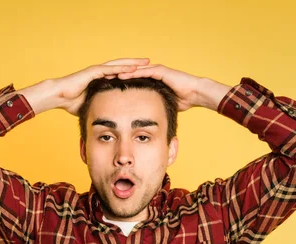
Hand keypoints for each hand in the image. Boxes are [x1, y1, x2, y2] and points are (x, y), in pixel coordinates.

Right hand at [53, 58, 150, 114]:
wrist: (59, 96)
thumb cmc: (71, 102)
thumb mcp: (91, 105)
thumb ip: (100, 108)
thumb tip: (106, 121)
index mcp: (101, 79)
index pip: (120, 74)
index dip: (132, 73)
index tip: (145, 74)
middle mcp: (100, 72)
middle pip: (122, 66)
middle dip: (137, 65)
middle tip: (151, 64)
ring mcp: (97, 70)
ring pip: (119, 64)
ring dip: (133, 63)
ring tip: (146, 62)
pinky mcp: (93, 71)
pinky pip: (110, 68)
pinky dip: (122, 68)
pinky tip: (133, 68)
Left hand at [113, 64, 229, 110]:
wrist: (195, 93)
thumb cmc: (182, 100)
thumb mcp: (162, 104)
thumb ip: (153, 108)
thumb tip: (145, 120)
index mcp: (150, 80)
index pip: (131, 79)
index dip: (117, 83)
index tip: (104, 87)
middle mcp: (151, 73)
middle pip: (129, 72)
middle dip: (114, 75)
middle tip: (99, 79)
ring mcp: (155, 70)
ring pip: (133, 70)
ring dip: (120, 72)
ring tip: (106, 76)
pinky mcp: (159, 70)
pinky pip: (143, 71)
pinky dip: (131, 73)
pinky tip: (121, 75)